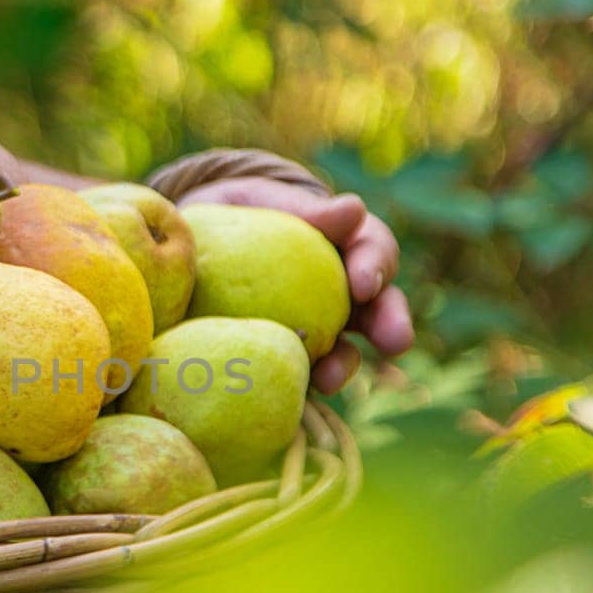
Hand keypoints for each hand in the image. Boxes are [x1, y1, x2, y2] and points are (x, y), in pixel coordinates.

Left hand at [178, 177, 413, 392]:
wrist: (198, 242)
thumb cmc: (240, 212)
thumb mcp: (261, 200)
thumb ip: (303, 209)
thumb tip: (354, 209)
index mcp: (345, 243)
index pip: (374, 249)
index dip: (375, 265)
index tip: (365, 282)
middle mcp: (343, 290)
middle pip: (381, 307)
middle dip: (391, 323)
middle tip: (394, 341)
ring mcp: (320, 328)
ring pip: (346, 349)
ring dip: (343, 365)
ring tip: (328, 378)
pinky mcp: (288, 355)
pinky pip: (298, 373)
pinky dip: (295, 384)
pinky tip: (285, 393)